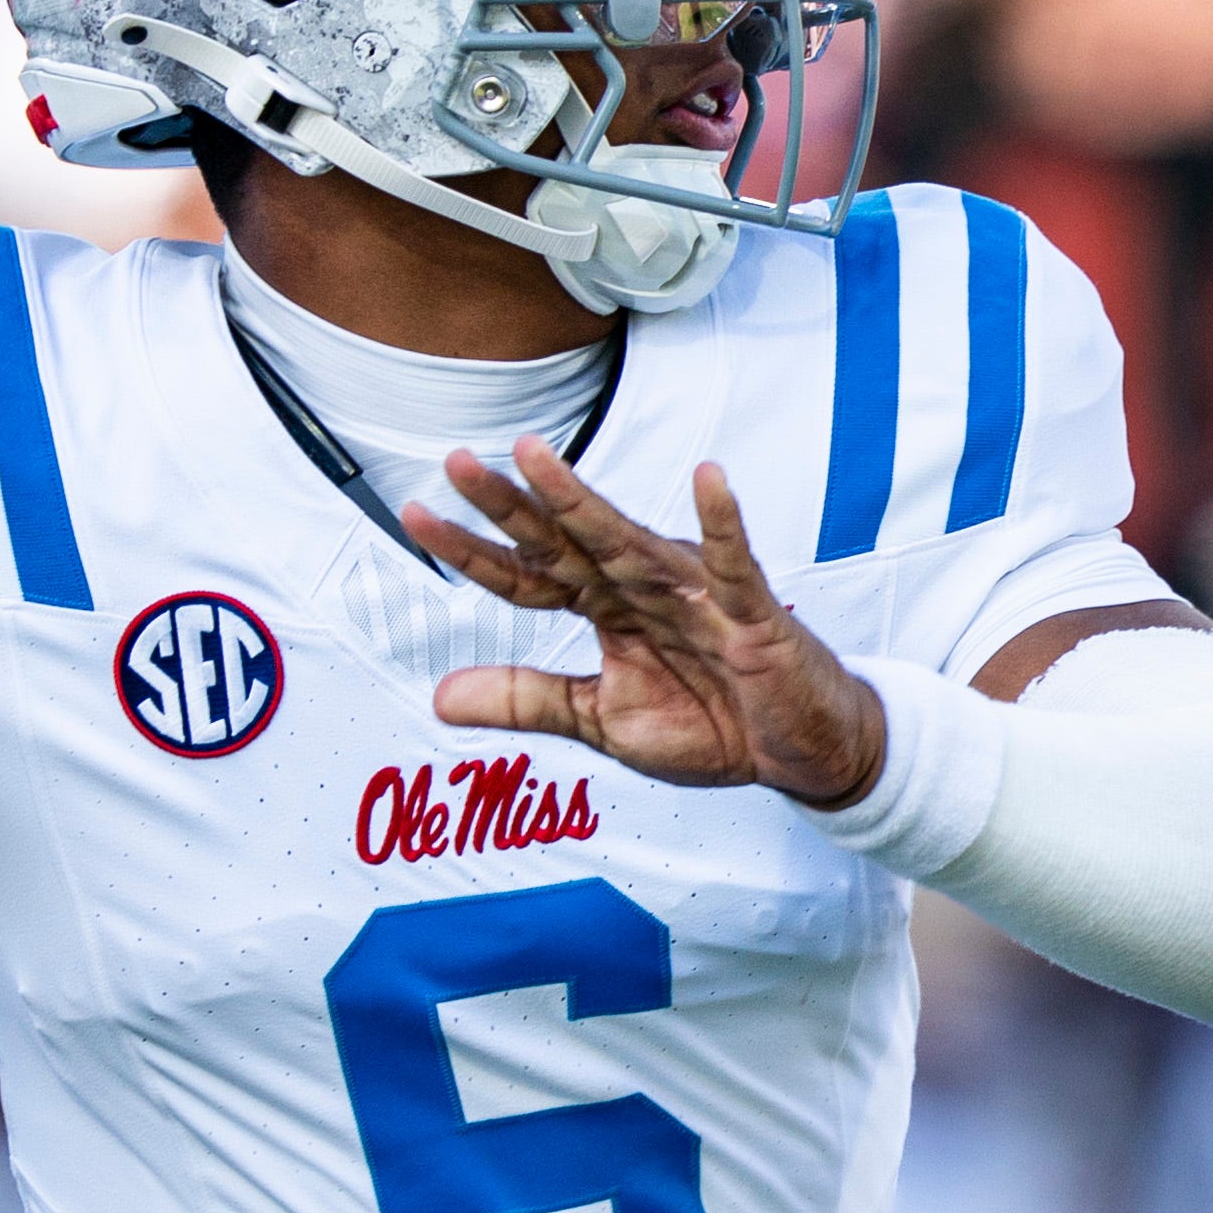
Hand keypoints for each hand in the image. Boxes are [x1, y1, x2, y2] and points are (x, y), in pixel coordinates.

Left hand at [403, 440, 884, 804]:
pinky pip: (733, 564)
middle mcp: (642, 587)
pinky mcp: (749, 613)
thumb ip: (528, 701)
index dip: (473, 551)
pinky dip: (723, 523)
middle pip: (565, 541)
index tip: (416, 515)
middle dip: (511, 504)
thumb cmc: (712, 725)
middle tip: (457, 462)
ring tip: (535, 458)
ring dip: (582, 501)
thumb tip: (440, 697)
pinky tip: (710, 478)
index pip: (528, 575)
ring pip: (627, 541)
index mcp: (607, 609)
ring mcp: (694, 595)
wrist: (796, 754)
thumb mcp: (603, 722)